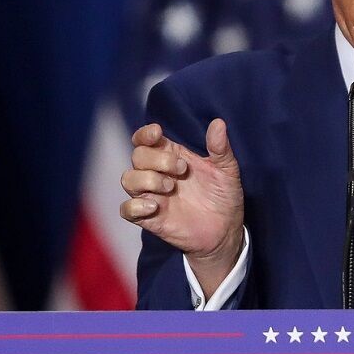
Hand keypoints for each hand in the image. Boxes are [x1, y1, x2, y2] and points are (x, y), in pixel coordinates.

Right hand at [120, 119, 243, 298]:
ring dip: (146, 179)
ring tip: (170, 187)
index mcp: (172, 156)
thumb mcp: (227, 170)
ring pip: (128, 179)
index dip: (145, 134)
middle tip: (182, 170)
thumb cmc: (223, 197)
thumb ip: (220, 148)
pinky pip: (126, 210)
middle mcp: (158, 174)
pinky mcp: (149, 218)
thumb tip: (218, 123)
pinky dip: (135, 206)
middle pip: (137, 156)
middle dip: (157, 159)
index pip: (145, 140)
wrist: (226, 230)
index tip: (157, 133)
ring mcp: (152, 196)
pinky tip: (156, 207)